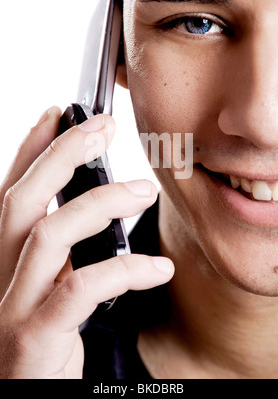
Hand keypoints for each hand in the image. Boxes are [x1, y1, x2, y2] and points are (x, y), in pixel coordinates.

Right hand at [0, 107, 173, 378]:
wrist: (27, 395)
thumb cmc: (46, 334)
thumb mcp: (50, 282)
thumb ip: (63, 244)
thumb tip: (95, 199)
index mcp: (3, 255)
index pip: (11, 187)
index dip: (31, 146)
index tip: (59, 111)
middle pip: (22, 200)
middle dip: (63, 155)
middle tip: (104, 128)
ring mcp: (12, 304)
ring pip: (49, 235)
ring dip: (100, 203)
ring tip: (144, 191)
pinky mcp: (35, 337)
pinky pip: (80, 290)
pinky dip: (124, 271)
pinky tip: (158, 268)